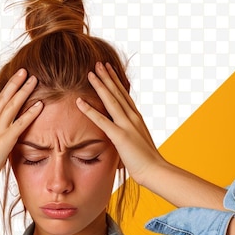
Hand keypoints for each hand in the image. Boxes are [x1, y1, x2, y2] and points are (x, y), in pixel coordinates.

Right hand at [0, 69, 42, 190]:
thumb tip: (3, 141)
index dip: (7, 90)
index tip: (15, 79)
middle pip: (4, 98)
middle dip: (15, 83)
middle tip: (24, 70)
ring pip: (12, 105)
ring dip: (24, 91)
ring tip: (34, 79)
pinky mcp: (5, 141)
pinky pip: (20, 124)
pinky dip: (31, 113)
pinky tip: (40, 104)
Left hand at [75, 62, 165, 187]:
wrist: (155, 171)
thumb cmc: (147, 161)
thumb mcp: (137, 142)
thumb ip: (129, 134)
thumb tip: (122, 134)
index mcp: (137, 118)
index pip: (124, 95)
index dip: (115, 81)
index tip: (108, 69)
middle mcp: (133, 117)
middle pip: (118, 93)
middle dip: (107, 77)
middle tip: (98, 63)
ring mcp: (127, 125)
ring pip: (111, 101)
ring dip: (99, 86)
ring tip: (90, 73)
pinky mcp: (120, 136)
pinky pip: (102, 121)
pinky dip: (89, 110)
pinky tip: (79, 102)